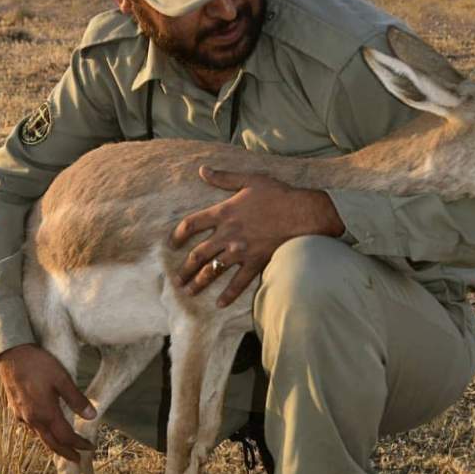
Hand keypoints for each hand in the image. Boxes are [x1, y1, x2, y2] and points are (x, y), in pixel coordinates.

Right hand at [0, 344, 96, 461]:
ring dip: (54, 444)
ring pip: (40, 436)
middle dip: (66, 452)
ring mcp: (21, 415)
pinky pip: (31, 427)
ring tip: (65, 446)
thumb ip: (76, 399)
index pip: (66, 437)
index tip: (90, 448)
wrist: (11, 354)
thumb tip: (92, 416)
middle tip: (78, 458)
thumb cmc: (38, 364)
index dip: (79, 444)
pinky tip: (46, 428)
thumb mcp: (62, 378)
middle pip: (51, 443)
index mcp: (45, 413)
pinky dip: (42, 433)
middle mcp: (32, 419)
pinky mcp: (15, 409)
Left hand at [170, 166, 343, 305]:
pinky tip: (219, 303)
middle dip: (185, 269)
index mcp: (223, 212)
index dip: (178, 235)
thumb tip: (202, 170)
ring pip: (213, 271)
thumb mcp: (249, 180)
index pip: (191, 224)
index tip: (173, 244)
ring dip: (198, 283)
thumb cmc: (277, 194)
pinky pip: (238, 283)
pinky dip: (228, 294)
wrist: (302, 213)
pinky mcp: (255, 263)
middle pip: (198, 254)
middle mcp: (227, 234)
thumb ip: (224, 177)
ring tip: (189, 292)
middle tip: (177, 279)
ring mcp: (240, 251)